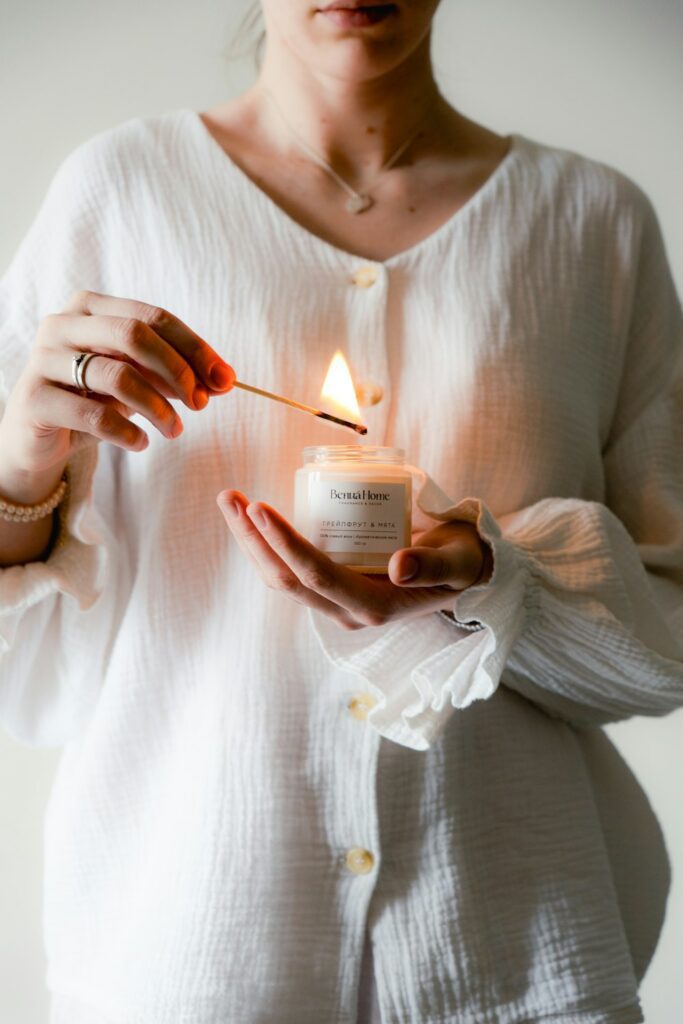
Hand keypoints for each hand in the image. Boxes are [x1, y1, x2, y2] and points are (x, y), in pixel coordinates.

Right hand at [0, 290, 235, 480]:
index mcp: (90, 307)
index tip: (225, 380)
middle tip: (200, 403)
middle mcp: (62, 324)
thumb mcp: (137, 381)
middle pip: (133, 335)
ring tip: (174, 431)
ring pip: (116, 375)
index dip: (194, 348)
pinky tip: (142, 444)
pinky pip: (93, 414)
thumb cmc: (92, 399)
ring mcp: (43, 359)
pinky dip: (127, 432)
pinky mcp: (35, 398)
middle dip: (176, 370)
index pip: (153, 317)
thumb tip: (224, 380)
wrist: (37, 436)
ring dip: (157, 408)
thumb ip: (174, 374)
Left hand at [217, 490, 492, 630]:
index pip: (316, 575)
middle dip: (252, 539)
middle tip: (230, 497)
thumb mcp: (458, 561)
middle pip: (286, 579)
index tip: (259, 508)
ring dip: (252, 542)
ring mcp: (339, 603)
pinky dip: (268, 546)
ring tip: (232, 502)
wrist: (468, 576)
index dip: (284, 544)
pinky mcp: (335, 590)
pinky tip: (254, 519)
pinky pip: (292, 572)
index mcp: (375, 606)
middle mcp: (349, 611)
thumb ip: (432, 565)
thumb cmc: (463, 562)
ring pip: (282, 578)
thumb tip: (399, 566)